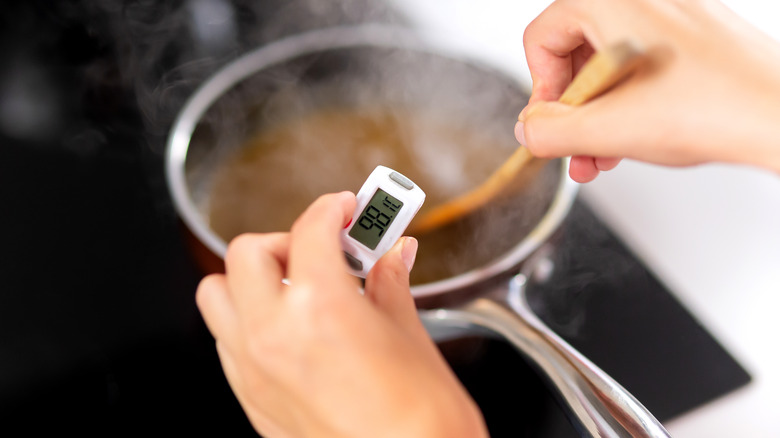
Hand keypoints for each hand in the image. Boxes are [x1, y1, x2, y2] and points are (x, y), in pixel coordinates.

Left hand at [195, 192, 487, 437]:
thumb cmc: (422, 420)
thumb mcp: (409, 335)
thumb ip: (391, 283)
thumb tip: (392, 255)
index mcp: (320, 306)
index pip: (310, 229)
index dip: (331, 209)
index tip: (344, 211)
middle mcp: (274, 333)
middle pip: (247, 252)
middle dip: (285, 239)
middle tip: (322, 249)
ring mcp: (254, 369)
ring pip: (216, 294)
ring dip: (249, 278)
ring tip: (292, 285)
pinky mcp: (251, 399)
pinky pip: (224, 341)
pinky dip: (246, 321)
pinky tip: (286, 328)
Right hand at [516, 0, 779, 181]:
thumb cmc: (713, 107)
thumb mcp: (605, 129)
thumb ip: (549, 131)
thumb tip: (529, 129)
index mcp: (612, 0)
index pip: (541, 37)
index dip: (539, 89)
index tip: (552, 122)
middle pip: (574, 50)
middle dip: (571, 109)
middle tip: (577, 145)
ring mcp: (675, 12)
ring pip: (610, 62)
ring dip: (599, 113)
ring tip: (606, 153)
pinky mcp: (697, 34)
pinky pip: (643, 63)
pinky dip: (631, 100)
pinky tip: (636, 137)